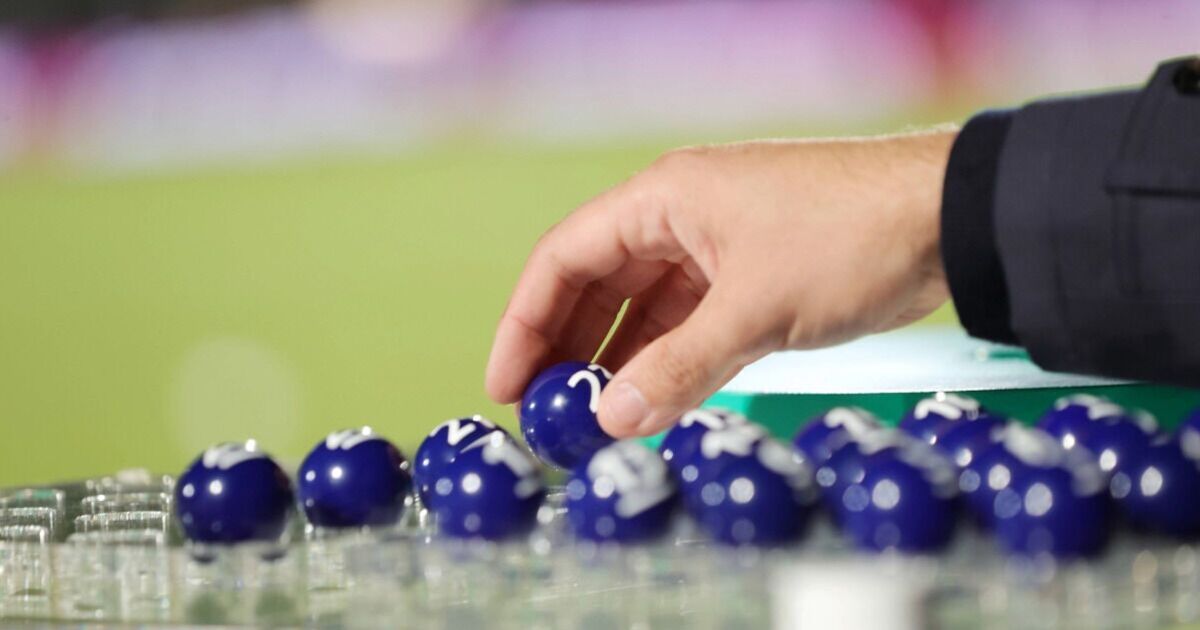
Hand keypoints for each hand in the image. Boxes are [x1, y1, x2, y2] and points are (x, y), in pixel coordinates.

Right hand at [486, 130, 956, 437]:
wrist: (950, 218)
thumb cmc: (849, 239)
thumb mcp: (755, 311)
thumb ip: (678, 368)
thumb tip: (611, 421)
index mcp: (664, 199)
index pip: (566, 257)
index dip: (526, 321)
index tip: (507, 382)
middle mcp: (680, 216)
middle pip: (597, 285)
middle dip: (567, 349)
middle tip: (544, 413)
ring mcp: (717, 246)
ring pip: (644, 310)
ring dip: (617, 362)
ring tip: (589, 421)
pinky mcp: (753, 275)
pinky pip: (690, 323)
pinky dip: (667, 362)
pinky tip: (650, 404)